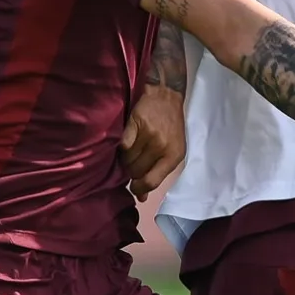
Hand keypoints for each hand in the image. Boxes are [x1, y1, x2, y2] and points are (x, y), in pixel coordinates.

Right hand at [120, 82, 186, 200]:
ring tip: (131, 151)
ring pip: (127, 159)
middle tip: (133, 163)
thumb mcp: (172, 151)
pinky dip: (122, 147)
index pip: (151, 181)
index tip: (133, 188)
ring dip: (126, 159)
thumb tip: (141, 198)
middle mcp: (162, 146)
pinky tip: (126, 141)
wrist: (166, 95)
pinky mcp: (135, 123)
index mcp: (173, 156)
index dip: (139, 188)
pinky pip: (122, 145)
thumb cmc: (170, 126)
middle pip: (136, 171)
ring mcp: (149, 134)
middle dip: (132, 171)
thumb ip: (157, 173)